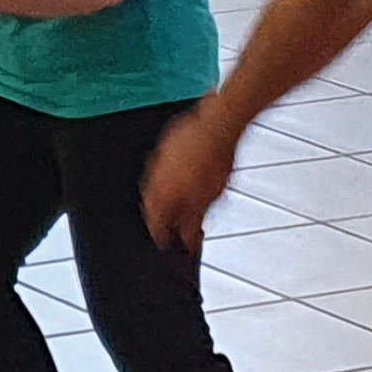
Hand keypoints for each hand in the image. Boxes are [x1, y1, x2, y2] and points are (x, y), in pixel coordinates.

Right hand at [144, 105, 238, 253]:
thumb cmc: (216, 159)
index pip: (156, 228)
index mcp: (160, 196)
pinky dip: (172, 180)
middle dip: (166, 220)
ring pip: (157, 188)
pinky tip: (187, 180)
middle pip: (153, 208)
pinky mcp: (164, 145)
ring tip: (185, 204)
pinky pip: (163, 169)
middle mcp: (153, 178)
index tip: (175, 246)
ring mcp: (157, 160)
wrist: (218, 125)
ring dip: (168, 199)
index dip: (166, 241)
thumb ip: (193, 224)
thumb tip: (189, 241)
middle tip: (180, 227)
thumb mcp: (208, 201)